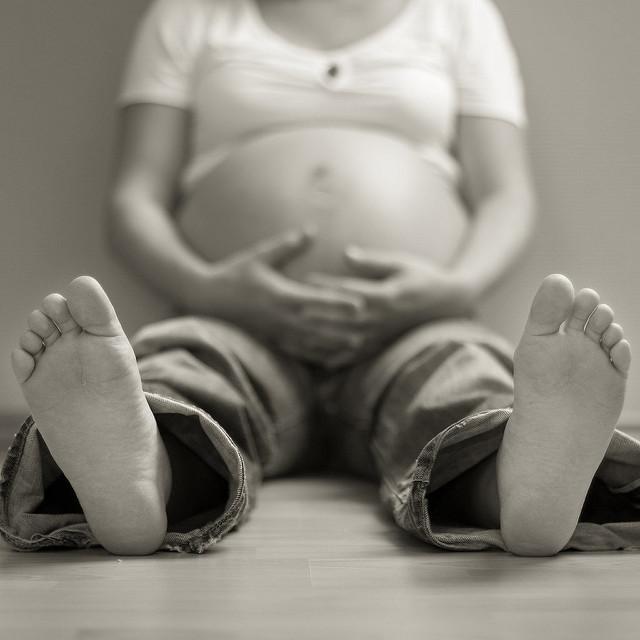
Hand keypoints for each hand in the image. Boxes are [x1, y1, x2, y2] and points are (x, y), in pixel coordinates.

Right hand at [191, 229, 366, 365]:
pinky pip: (296, 352)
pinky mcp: (270, 341)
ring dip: (335, 346)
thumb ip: (288, 245)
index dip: (340, 303)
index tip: (362, 304)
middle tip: (370, 331)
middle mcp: (280, 318)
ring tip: (357, 347)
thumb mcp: (260, 256)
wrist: (205, 298)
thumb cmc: (233, 273)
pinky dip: (315, 356)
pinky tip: (331, 359)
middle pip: (319, 326)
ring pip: (310, 343)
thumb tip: (312, 229)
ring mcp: (275, 333)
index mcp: (280, 295)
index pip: (316, 301)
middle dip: (345, 329)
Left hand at [305, 246, 476, 365]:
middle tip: (286, 311)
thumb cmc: (424, 277)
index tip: (302, 281)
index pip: (347, 292)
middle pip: (338, 320)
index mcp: (382, 297)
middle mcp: (378, 320)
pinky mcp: (380, 346)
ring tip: (290, 337)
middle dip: (312, 316)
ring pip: (341, 341)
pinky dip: (332, 359)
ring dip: (316, 340)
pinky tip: (313, 360)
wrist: (450, 303)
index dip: (324, 287)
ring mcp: (379, 337)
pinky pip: (353, 357)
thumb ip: (372, 262)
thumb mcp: (402, 263)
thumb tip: (346, 254)